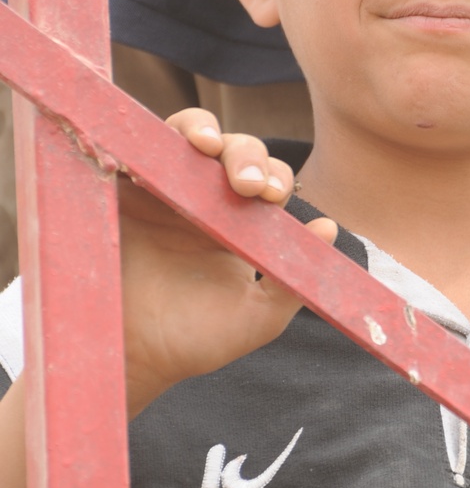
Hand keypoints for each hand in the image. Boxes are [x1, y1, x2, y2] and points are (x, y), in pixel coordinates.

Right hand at [120, 110, 335, 414]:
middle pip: (232, 151)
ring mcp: (160, 190)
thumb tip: (329, 228)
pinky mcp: (121, 189)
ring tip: (208, 145)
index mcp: (238, 224)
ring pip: (186, 135)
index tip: (273, 196)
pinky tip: (169, 144)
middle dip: (247, 155)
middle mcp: (202, 200)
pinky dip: (151, 136)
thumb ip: (295, 280)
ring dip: (202, 130)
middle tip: (248, 184)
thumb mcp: (258, 316)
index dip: (274, 178)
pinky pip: (136, 147)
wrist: (133, 357)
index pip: (265, 181)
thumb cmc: (195, 342)